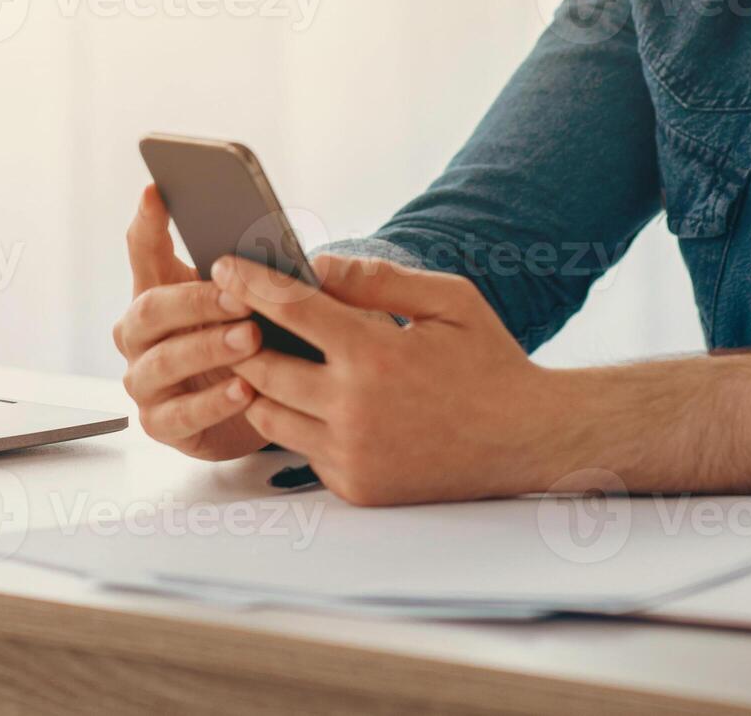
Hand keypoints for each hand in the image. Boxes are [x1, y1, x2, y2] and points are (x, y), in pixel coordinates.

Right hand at [111, 186, 270, 460]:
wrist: (258, 406)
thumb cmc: (250, 339)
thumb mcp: (251, 301)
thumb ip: (247, 273)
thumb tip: (272, 242)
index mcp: (156, 292)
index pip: (143, 249)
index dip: (149, 222)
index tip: (158, 190)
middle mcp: (138, 335)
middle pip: (151, 310)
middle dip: (197, 302)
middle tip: (240, 296)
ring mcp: (145, 381)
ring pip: (163, 363)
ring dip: (208, 349)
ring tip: (251, 340)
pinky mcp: (161, 424)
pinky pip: (179, 416)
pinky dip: (213, 403)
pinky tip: (245, 391)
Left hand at [213, 254, 564, 505]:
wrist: (527, 440)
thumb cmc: (489, 362)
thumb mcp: (449, 301)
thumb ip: (377, 279)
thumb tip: (316, 265)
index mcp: (374, 356)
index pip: (290, 309)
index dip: (251, 282)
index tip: (223, 266)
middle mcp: (353, 411)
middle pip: (261, 368)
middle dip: (243, 338)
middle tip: (237, 317)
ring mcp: (351, 455)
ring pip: (269, 416)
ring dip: (263, 385)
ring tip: (273, 359)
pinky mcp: (355, 486)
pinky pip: (301, 450)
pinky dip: (300, 423)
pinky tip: (317, 401)